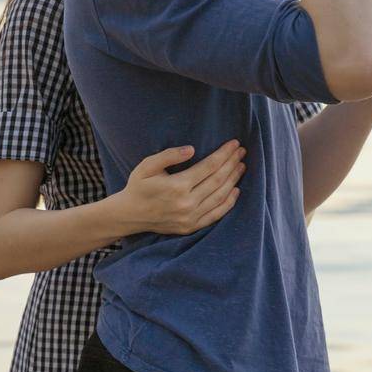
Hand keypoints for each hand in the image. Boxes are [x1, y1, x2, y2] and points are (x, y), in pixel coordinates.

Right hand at [114, 139, 245, 234]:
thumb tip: (191, 149)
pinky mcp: (191, 227)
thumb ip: (169, 155)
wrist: (129, 215)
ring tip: (241, 166)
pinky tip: (236, 190)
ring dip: (234, 180)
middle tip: (242, 152)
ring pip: (220, 196)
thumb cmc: (138, 186)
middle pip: (218, 180)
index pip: (209, 167)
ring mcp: (190, 218)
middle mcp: (187, 203)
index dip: (224, 154)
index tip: (234, 144)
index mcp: (177, 186)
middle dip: (232, 163)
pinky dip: (229, 203)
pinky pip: (216, 215)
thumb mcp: (147, 166)